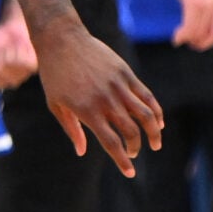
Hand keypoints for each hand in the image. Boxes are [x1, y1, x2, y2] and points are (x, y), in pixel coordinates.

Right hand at [0, 6, 36, 88]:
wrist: (14, 27)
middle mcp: (11, 81)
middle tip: (2, 51)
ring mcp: (23, 75)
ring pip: (10, 63)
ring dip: (8, 52)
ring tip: (11, 49)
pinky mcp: (32, 66)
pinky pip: (21, 60)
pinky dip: (18, 50)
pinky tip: (20, 48)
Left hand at [34, 15, 162, 174]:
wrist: (62, 39)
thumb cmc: (55, 74)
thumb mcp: (56, 105)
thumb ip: (72, 129)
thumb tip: (82, 151)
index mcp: (87, 111)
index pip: (111, 143)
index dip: (123, 161)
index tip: (130, 172)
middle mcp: (105, 100)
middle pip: (131, 132)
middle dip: (136, 147)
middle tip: (134, 152)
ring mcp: (118, 86)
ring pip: (145, 114)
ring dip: (154, 132)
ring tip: (156, 142)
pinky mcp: (125, 73)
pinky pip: (146, 95)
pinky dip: (155, 110)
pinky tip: (158, 121)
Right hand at [168, 0, 212, 50]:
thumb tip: (202, 2)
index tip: (204, 39)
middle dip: (204, 43)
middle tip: (193, 44)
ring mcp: (206, 2)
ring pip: (199, 31)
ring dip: (190, 39)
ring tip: (182, 40)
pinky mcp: (194, 1)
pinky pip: (189, 26)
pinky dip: (183, 35)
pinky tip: (177, 38)